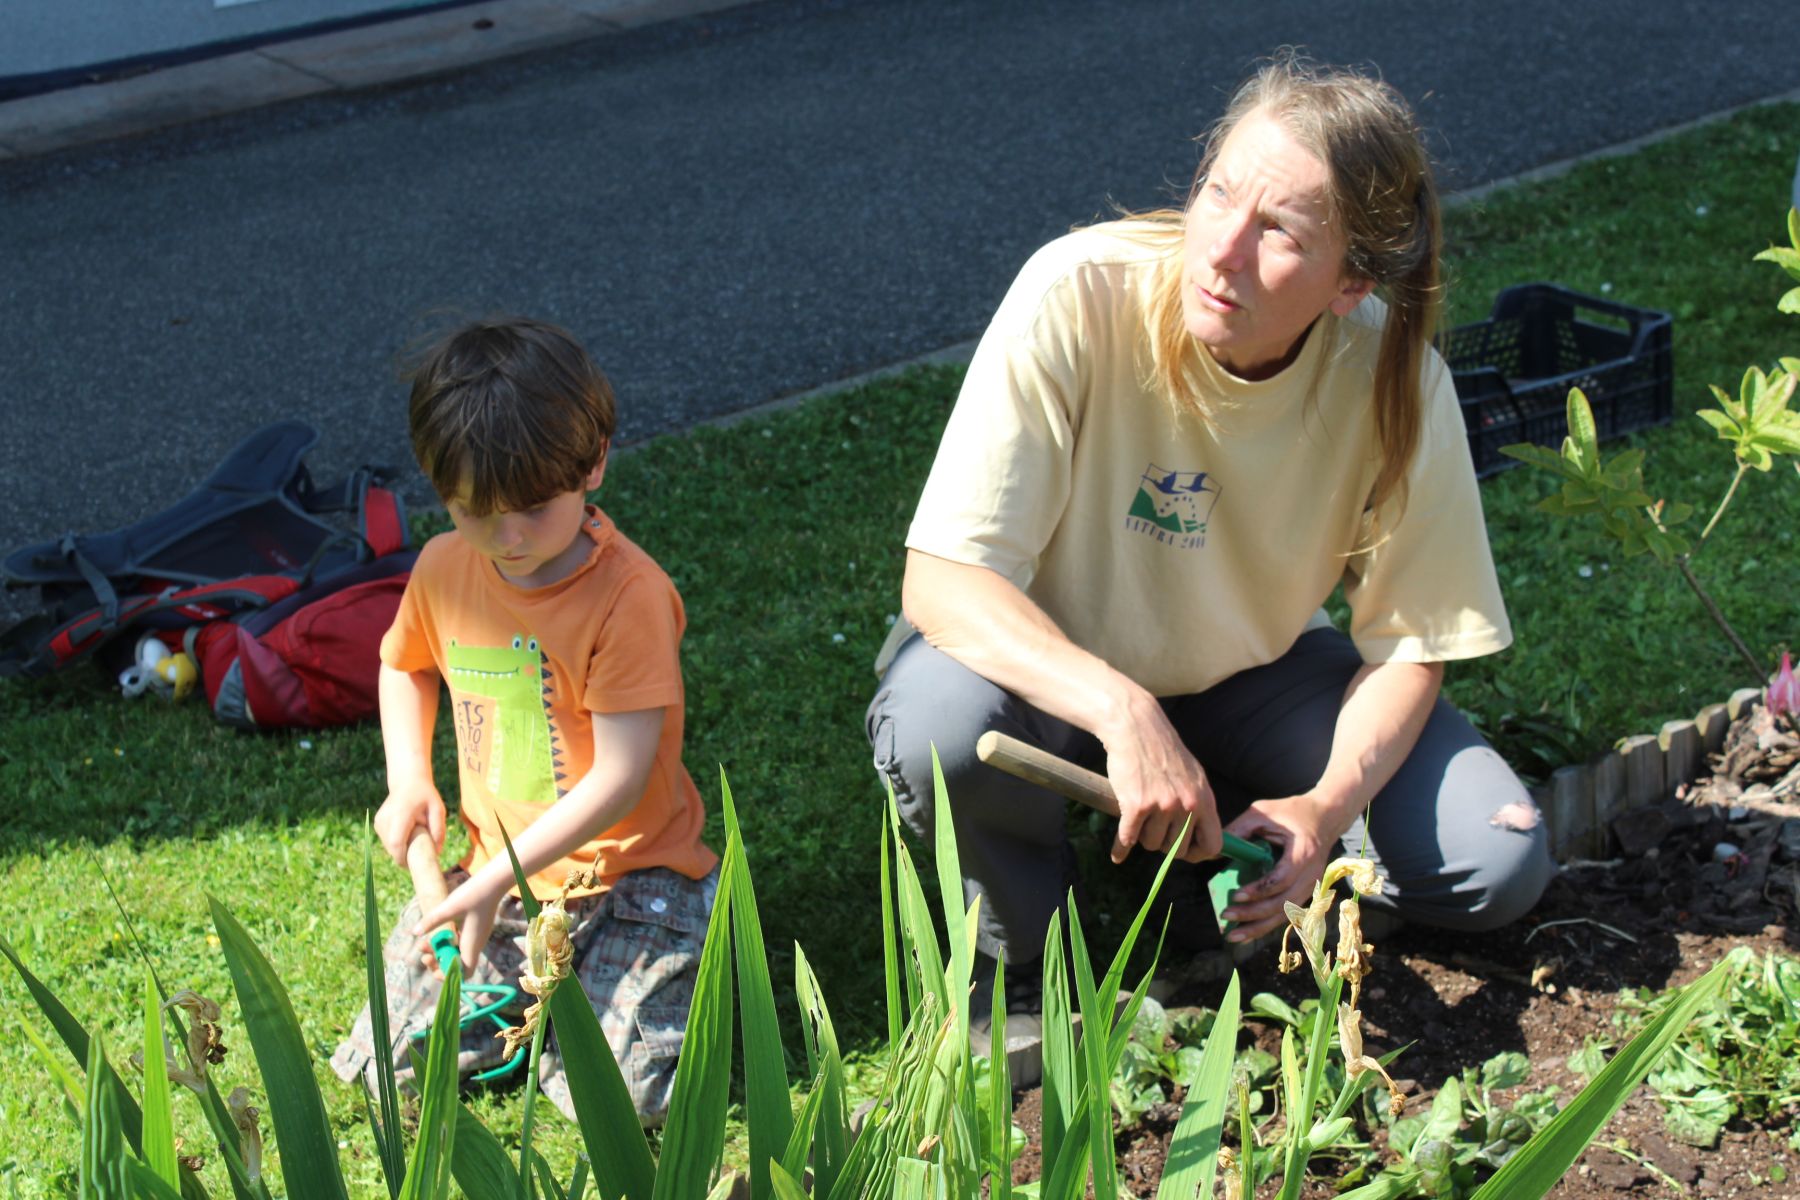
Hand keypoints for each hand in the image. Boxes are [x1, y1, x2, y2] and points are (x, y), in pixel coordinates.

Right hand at [373, 779, 444, 866]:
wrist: (408, 781)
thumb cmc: (426, 796)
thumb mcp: (438, 809)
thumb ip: (439, 830)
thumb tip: (436, 852)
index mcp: (401, 814)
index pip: (396, 842)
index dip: (402, 858)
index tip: (413, 864)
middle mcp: (386, 818)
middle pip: (392, 847)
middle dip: (404, 855)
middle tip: (419, 851)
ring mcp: (379, 821)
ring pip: (388, 846)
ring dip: (401, 848)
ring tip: (413, 836)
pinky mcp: (377, 823)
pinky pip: (386, 841)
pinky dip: (396, 842)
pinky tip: (406, 832)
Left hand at [413, 879, 500, 970]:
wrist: (494, 881)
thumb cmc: (475, 893)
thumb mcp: (451, 906)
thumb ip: (433, 920)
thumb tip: (415, 932)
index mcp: (471, 944)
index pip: (464, 973)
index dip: (449, 976)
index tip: (434, 966)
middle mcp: (474, 944)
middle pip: (456, 965)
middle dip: (437, 963)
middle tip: (423, 954)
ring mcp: (474, 937)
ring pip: (455, 953)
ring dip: (439, 951)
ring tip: (423, 943)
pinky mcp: (473, 929)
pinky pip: (458, 943)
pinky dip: (445, 942)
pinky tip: (437, 932)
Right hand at [1103, 708, 1220, 864]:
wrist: (1136, 727)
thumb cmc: (1162, 751)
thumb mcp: (1192, 776)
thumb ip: (1198, 805)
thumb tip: (1204, 839)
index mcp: (1204, 799)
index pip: (1213, 845)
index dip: (1198, 854)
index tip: (1186, 852)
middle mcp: (1187, 805)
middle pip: (1177, 850)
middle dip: (1164, 845)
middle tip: (1155, 830)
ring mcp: (1162, 806)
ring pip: (1151, 844)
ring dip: (1143, 836)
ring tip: (1140, 817)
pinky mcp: (1136, 805)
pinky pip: (1128, 839)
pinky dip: (1120, 848)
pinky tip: (1118, 853)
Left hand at [1216, 793, 1344, 941]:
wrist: (1324, 817)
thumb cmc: (1292, 812)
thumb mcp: (1263, 812)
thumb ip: (1240, 829)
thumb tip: (1213, 851)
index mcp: (1303, 852)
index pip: (1282, 879)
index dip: (1259, 890)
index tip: (1236, 895)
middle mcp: (1310, 874)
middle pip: (1283, 903)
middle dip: (1253, 914)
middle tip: (1225, 915)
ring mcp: (1310, 886)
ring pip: (1285, 914)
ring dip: (1258, 927)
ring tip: (1232, 934)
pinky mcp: (1305, 892)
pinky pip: (1286, 913)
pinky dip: (1266, 924)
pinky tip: (1247, 932)